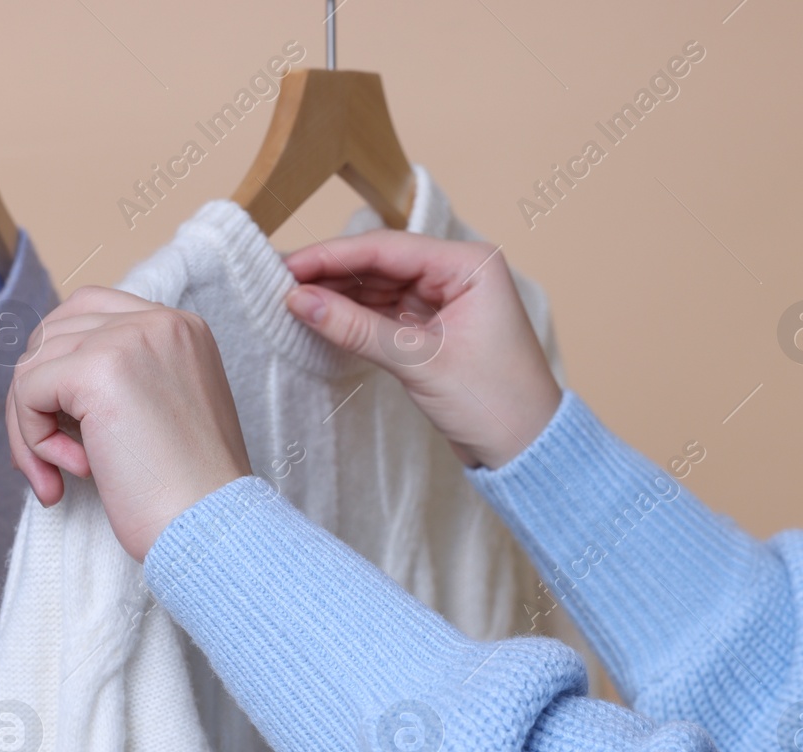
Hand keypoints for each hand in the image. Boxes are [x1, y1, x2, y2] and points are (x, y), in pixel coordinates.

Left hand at [6, 286, 252, 561]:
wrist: (212, 528)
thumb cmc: (187, 493)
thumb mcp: (160, 414)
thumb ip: (118, 383)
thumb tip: (39, 382)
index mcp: (179, 329)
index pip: (88, 314)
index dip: (60, 371)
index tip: (68, 430)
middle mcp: (158, 322)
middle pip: (52, 336)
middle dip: (34, 401)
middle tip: (48, 462)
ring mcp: (129, 340)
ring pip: (32, 365)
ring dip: (31, 428)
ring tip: (62, 475)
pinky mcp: (98, 370)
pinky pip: (27, 391)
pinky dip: (33, 439)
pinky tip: (76, 472)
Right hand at [284, 231, 561, 468]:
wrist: (527, 452)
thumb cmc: (496, 403)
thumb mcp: (420, 362)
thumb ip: (356, 328)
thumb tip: (298, 300)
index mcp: (470, 265)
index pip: (388, 249)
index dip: (333, 256)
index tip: (286, 266)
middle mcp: (457, 274)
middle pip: (380, 264)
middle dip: (330, 273)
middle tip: (275, 280)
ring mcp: (444, 301)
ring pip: (378, 288)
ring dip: (337, 295)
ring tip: (288, 300)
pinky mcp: (432, 330)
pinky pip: (383, 314)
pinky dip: (353, 318)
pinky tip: (319, 317)